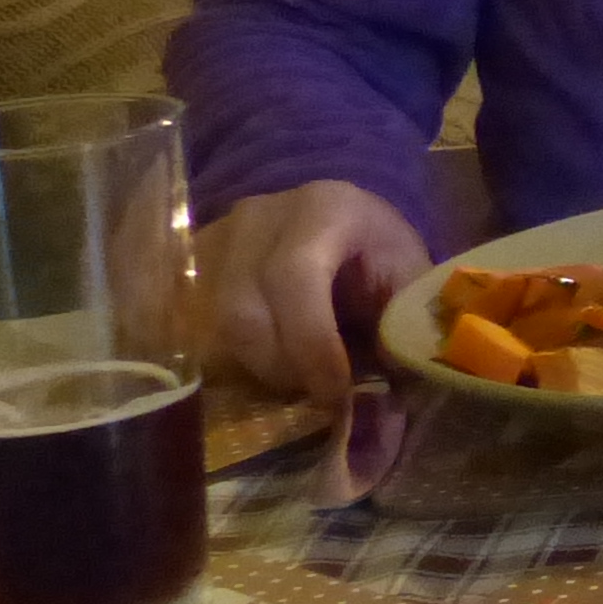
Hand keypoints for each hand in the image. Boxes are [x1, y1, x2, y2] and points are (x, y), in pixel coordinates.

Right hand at [195, 181, 432, 409]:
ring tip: (295, 378)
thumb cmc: (380, 257)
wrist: (344, 226)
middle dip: (280, 365)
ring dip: (254, 366)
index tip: (334, 394)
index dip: (311, 343)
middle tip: (315, 394)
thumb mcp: (409, 281)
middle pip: (242, 307)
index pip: (295, 275)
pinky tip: (264, 366)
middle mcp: (259, 216)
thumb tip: (380, 395)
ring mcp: (217, 239)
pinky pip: (192, 325)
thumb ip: (402, 326)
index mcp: (324, 208)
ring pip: (212, 324)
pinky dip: (228, 358)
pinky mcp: (192, 265)